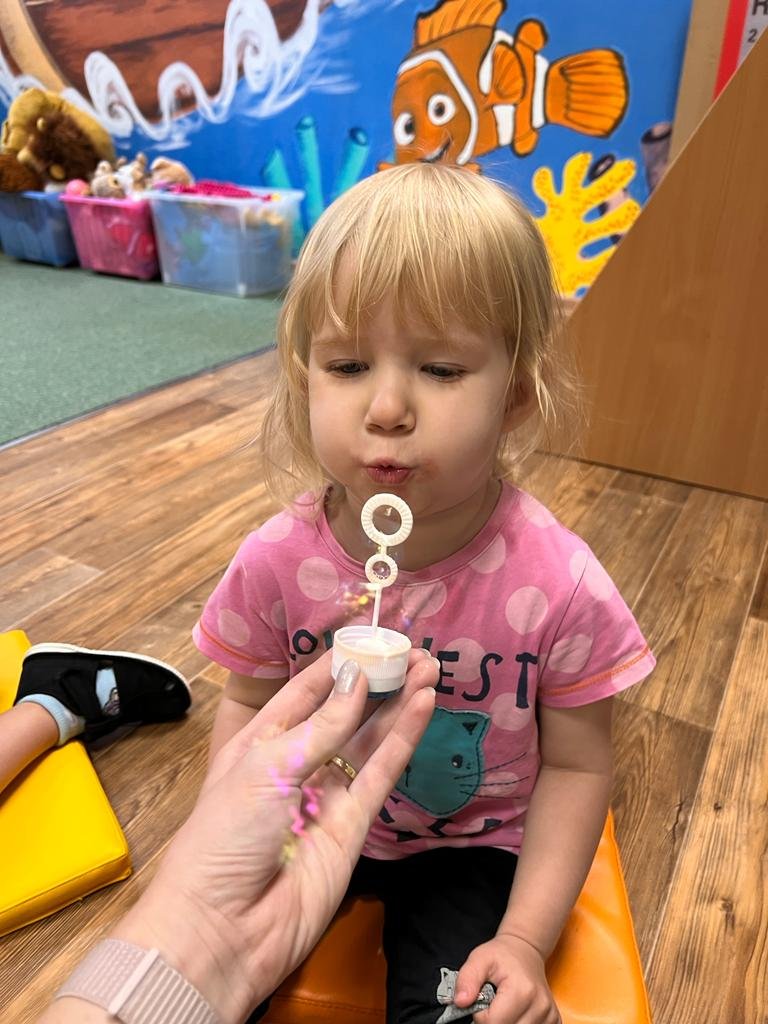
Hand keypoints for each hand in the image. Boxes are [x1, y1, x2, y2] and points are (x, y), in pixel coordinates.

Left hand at [111, 648, 437, 1023]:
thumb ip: (321, 725)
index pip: (304, 691)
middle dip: (378, 681)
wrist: (226, 927)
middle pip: (345, 712)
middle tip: (414, 651)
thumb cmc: (226, 836)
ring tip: (429, 669)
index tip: (372, 637)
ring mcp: (327, 793)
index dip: (338, 665)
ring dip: (399, 704)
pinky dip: (404, 739)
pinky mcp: (354, 824)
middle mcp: (297, 762)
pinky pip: (382, 773)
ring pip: (370, 739)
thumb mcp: (269, 766)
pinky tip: (423, 706)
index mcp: (261, 741)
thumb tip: (357, 677)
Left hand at [454, 934, 560, 1023]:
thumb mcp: (479, 958)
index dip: (481, 1015)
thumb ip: (467, 979)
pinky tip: (517, 1012)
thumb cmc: (502, 955)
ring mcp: (549, 1015)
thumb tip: (460, 1002)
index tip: (483, 1000)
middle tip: (493, 1003)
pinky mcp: (554, 1021)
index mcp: (522, 990)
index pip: (493, 1023)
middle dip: (494, 1021)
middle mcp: (540, 1006)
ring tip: (505, 1005)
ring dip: (506, 1023)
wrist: (525, 950)